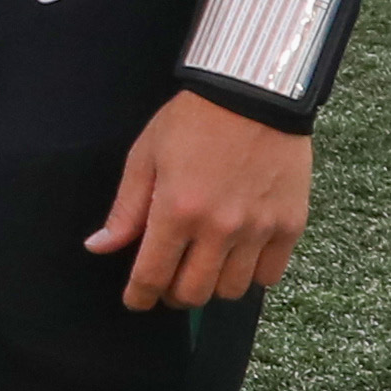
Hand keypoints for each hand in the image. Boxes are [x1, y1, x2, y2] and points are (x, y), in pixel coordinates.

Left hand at [88, 90, 315, 312]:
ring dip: (213, 285)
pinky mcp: (290, 224)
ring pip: (231, 290)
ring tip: (206, 264)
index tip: (136, 300)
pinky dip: (252, 274)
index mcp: (177, 211)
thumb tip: (100, 247)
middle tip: (170, 280)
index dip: (139, 297)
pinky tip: (241, 254)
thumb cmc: (194, 119)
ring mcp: (258, 229)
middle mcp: (219, 228)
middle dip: (174, 294)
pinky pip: (269, 275)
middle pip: (193, 294)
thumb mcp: (147, 155)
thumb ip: (126, 209)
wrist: (255, 91)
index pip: (152, 277)